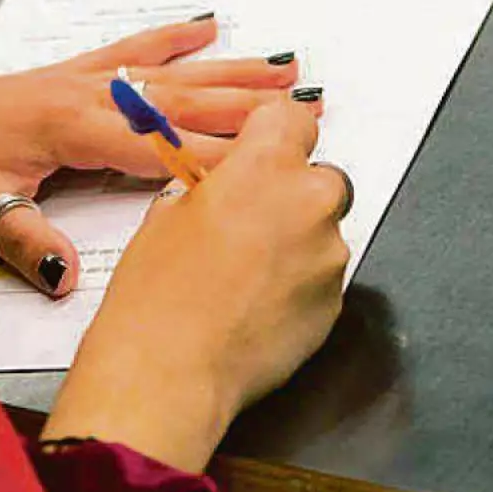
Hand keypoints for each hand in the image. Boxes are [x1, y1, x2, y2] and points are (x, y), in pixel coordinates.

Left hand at [0, 17, 317, 295]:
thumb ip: (25, 241)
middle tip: (308, 104)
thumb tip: (68, 279)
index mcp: (71, 129)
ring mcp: (78, 79)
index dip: (218, 155)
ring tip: (281, 66)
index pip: (161, 147)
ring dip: (227, 70)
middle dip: (246, 105)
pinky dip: (169, 37)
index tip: (274, 160)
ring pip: (168, 74)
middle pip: (182, 100)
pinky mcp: (65, 74)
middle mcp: (85, 95)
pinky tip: (203, 24)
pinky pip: (128, 50)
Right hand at [41, 101, 351, 471]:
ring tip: (242, 274)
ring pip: (321, 231)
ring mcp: (329, 255)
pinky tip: (254, 304)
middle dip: (289, 193)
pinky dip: (297, 284)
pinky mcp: (336, 303)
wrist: (169, 373)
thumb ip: (208, 186)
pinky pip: (321, 277)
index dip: (276, 134)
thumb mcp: (164, 214)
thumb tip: (218, 187)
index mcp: (264, 165)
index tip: (265, 147)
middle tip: (245, 222)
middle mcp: (309, 201)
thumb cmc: (157, 296)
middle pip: (319, 176)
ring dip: (293, 242)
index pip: (294, 117)